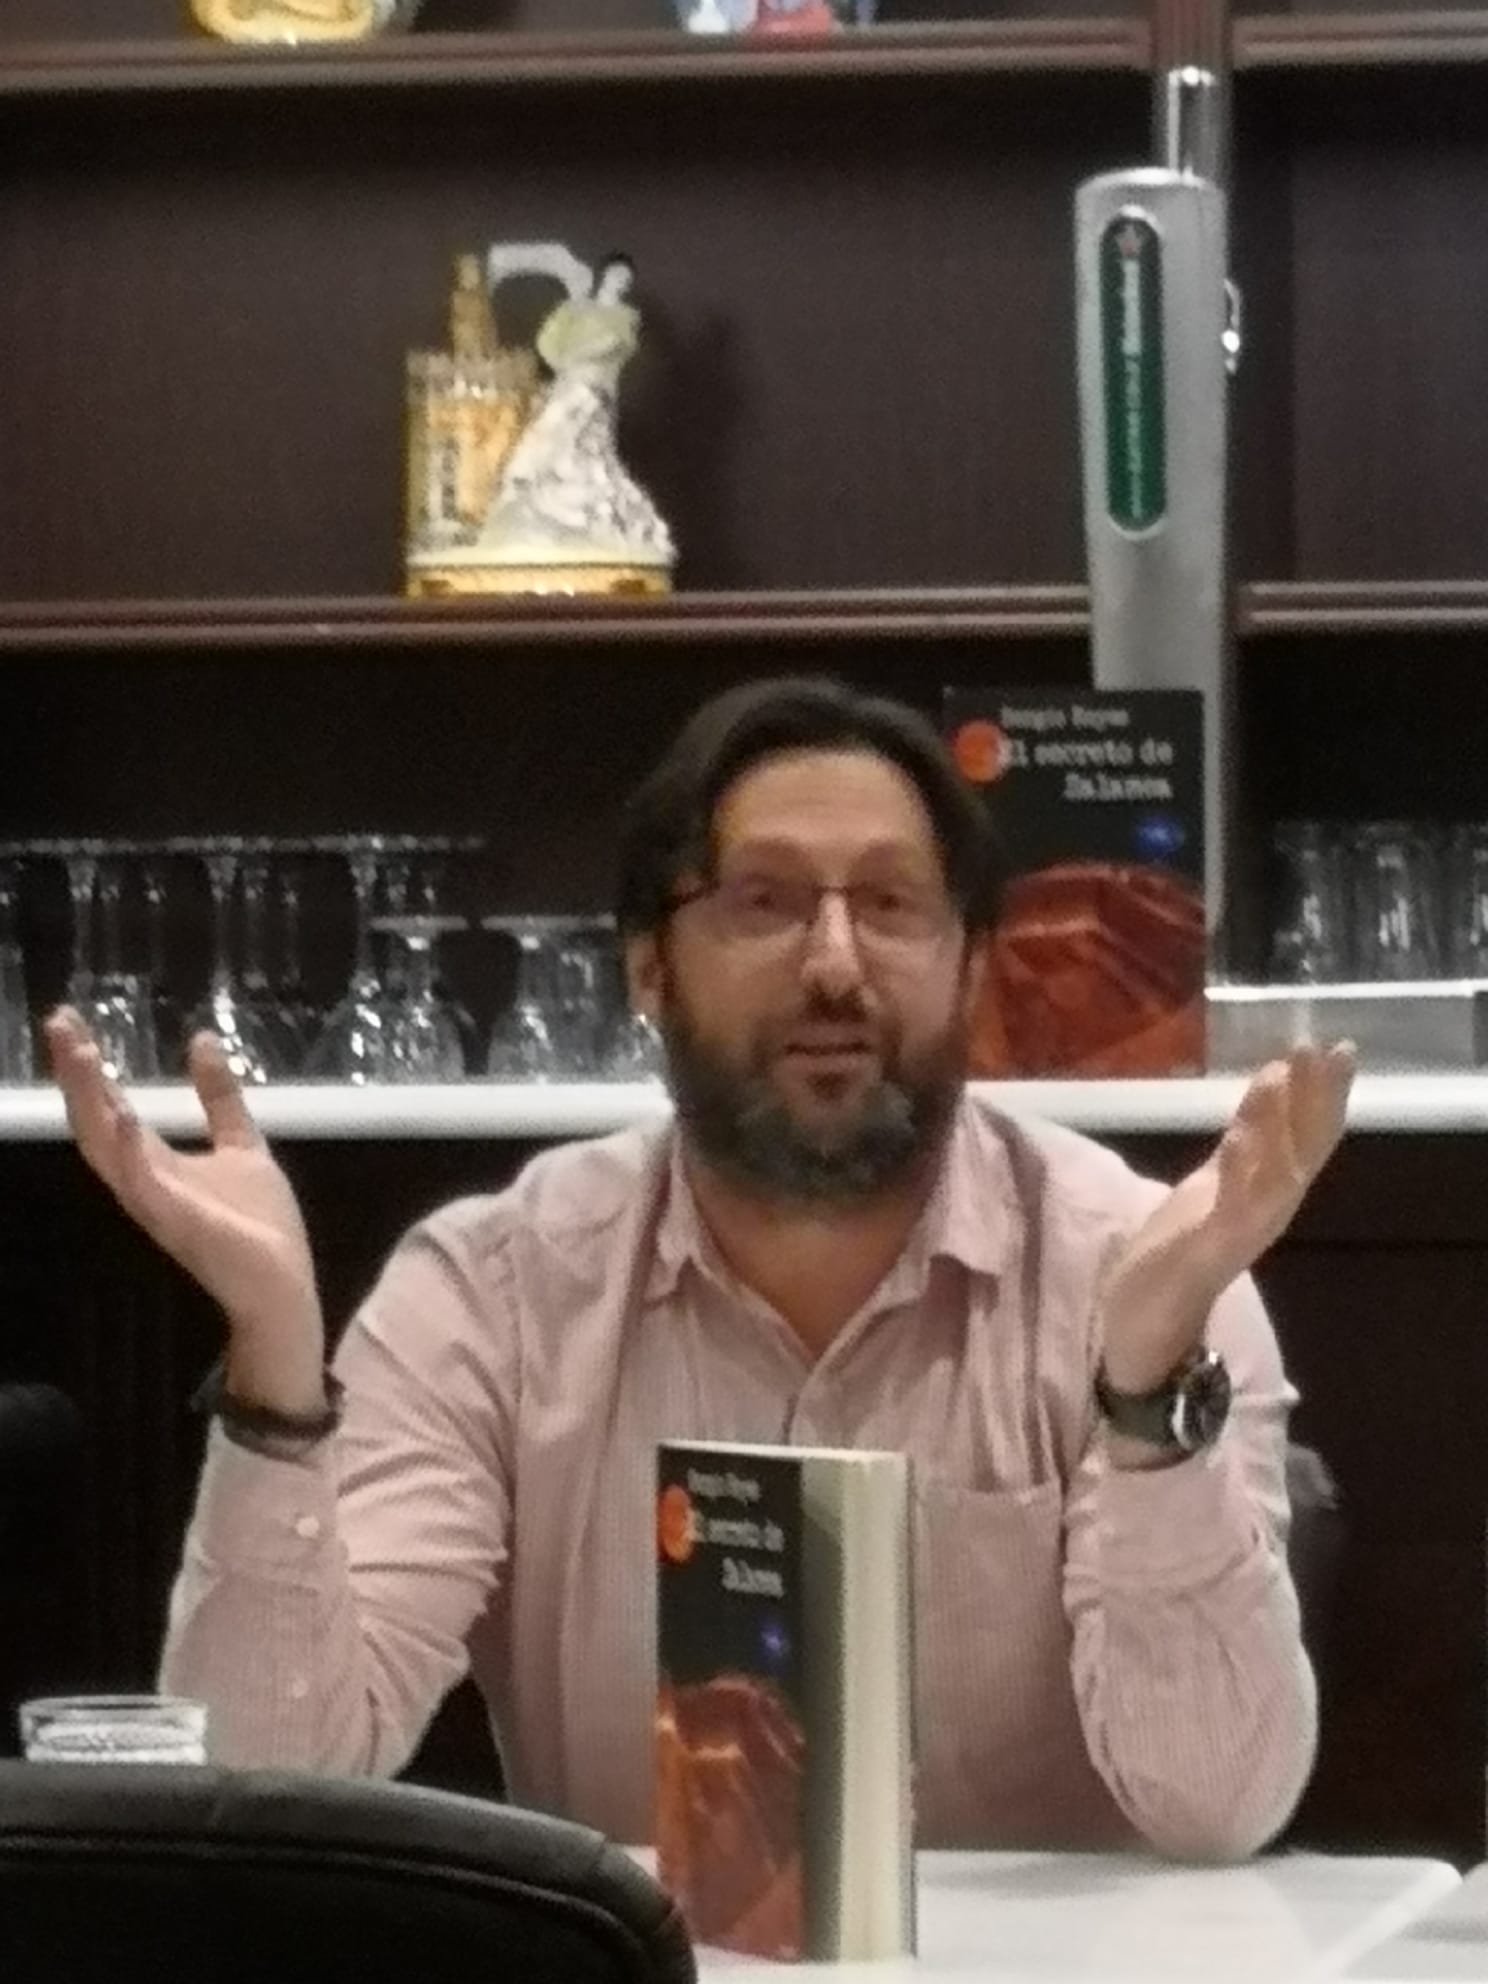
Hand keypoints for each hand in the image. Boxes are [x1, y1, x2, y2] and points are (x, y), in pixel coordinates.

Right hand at [45, 1007, 326, 1416]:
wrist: (283, 1286)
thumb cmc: (260, 1226)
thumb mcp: (241, 1144)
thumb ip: (220, 1098)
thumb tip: (201, 1039)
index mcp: (154, 1163)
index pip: (109, 1107)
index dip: (88, 1068)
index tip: (70, 1021)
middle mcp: (142, 1181)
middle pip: (94, 1122)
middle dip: (76, 1075)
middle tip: (60, 1022)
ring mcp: (156, 1202)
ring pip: (106, 1148)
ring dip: (92, 1100)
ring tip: (82, 1051)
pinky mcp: (178, 1222)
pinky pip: (144, 1185)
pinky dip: (128, 1150)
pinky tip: (122, 1115)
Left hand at [1099, 1042, 1355, 1398]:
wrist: (1146, 1323)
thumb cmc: (1181, 1247)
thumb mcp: (1218, 1178)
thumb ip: (1250, 1133)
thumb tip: (1277, 1079)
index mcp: (1269, 1191)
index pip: (1307, 1135)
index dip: (1326, 1093)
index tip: (1339, 1047)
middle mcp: (1268, 1210)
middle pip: (1303, 1149)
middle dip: (1316, 1099)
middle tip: (1329, 1049)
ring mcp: (1239, 1231)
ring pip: (1275, 1174)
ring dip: (1278, 1125)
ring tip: (1282, 1075)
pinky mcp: (1206, 1252)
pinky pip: (1230, 1211)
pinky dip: (1237, 1176)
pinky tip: (1236, 1141)